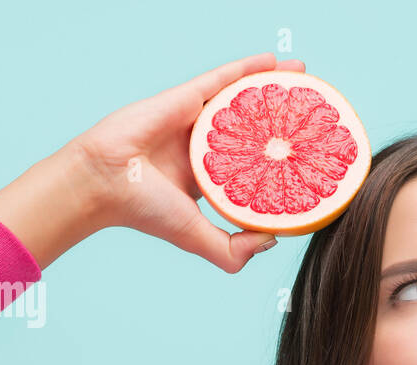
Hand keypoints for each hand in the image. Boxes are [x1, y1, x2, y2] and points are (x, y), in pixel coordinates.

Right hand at [70, 51, 303, 271]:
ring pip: (242, 99)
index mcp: (206, 179)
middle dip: (282, 120)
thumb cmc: (143, 210)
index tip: (308, 159)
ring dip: (272, 87)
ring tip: (305, 78)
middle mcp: (203, 147)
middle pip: (252, 129)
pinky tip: (274, 61)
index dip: (277, 163)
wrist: (103, 181)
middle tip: (313, 113)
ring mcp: (195, 120)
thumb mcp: (197, 238)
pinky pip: (223, 77)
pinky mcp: (186, 97)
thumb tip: (274, 240)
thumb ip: (233, 251)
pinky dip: (248, 68)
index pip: (250, 167)